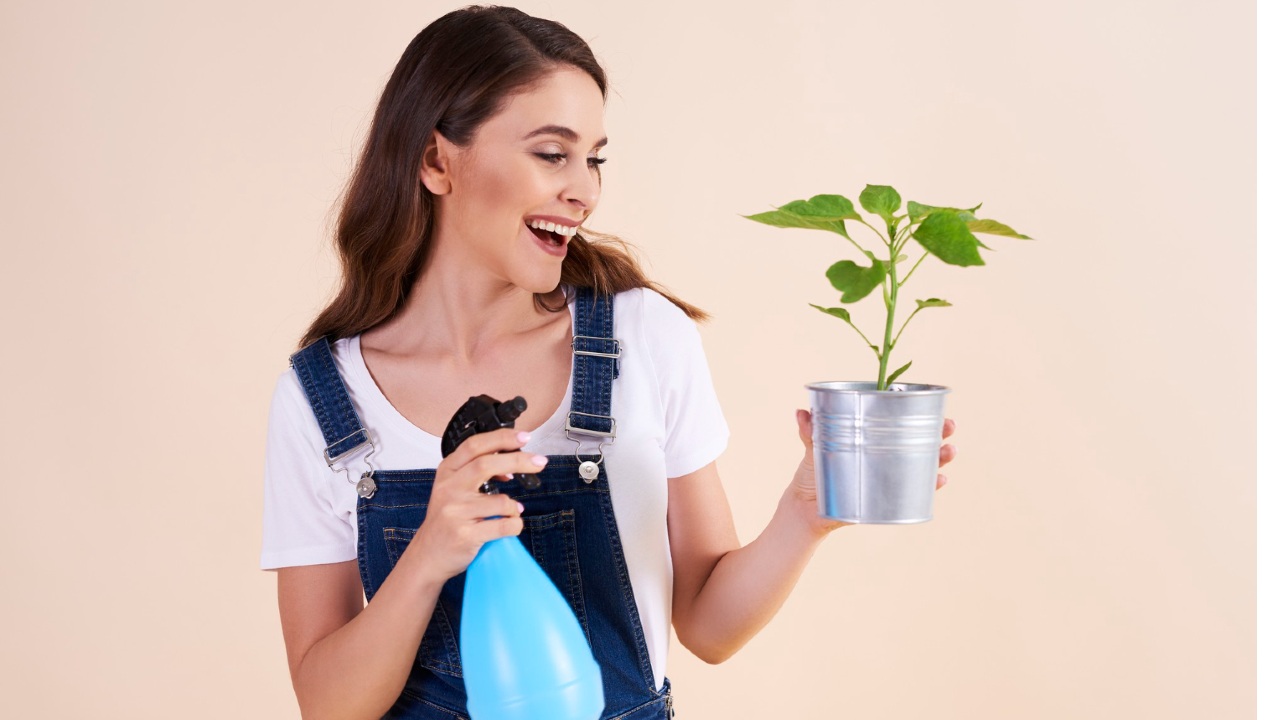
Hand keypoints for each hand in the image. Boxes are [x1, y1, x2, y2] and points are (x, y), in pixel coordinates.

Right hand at [402, 428, 547, 583]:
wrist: (427, 555)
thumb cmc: (445, 521)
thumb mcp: (452, 489)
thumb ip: (475, 473)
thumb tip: (511, 466)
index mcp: (447, 472)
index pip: (475, 446)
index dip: (501, 438)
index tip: (523, 437)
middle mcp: (449, 489)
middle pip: (487, 465)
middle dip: (519, 460)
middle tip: (539, 462)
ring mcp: (456, 512)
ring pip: (501, 502)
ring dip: (514, 507)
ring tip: (511, 513)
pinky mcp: (465, 534)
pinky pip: (504, 526)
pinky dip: (514, 525)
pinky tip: (510, 525)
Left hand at [787, 411, 958, 534]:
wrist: (805, 508)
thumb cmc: (812, 472)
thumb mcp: (813, 447)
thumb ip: (809, 431)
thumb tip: (801, 412)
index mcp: (872, 438)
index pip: (902, 421)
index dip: (922, 413)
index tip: (938, 407)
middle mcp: (885, 456)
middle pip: (920, 441)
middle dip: (940, 433)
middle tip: (949, 427)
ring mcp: (888, 478)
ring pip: (923, 465)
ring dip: (941, 458)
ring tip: (949, 452)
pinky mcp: (887, 499)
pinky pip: (914, 492)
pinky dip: (929, 487)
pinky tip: (939, 480)